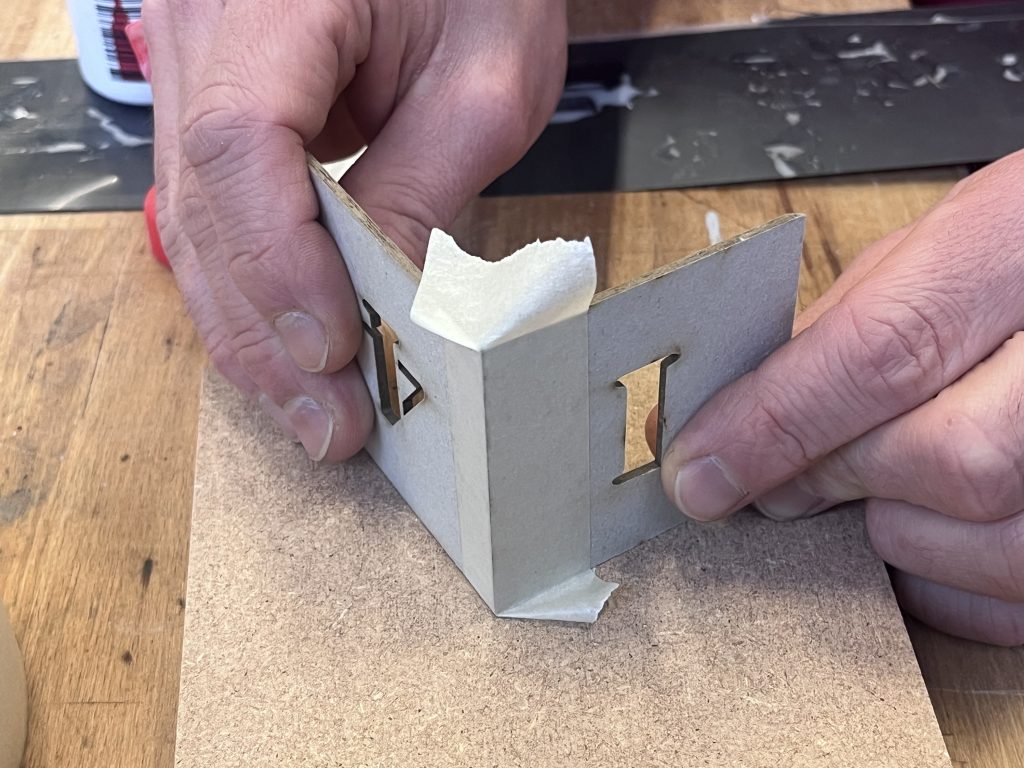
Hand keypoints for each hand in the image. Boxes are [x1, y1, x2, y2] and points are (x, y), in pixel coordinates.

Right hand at [142, 0, 566, 460]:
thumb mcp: (480, 85)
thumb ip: (421, 190)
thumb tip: (382, 311)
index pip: (239, 144)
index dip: (280, 263)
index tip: (336, 349)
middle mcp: (202, 29)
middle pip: (202, 205)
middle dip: (266, 332)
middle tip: (330, 424)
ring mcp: (192, 69)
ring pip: (195, 226)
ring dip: (255, 332)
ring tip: (317, 412)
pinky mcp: (212, 107)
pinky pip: (215, 215)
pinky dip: (256, 293)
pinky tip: (293, 354)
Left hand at [660, 150, 1023, 645]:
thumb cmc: (1016, 254)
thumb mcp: (930, 248)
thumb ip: (839, 329)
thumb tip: (732, 420)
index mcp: (1015, 253)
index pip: (886, 352)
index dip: (775, 422)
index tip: (697, 470)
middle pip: (944, 460)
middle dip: (834, 476)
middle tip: (788, 476)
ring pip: (981, 541)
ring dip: (894, 529)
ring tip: (884, 483)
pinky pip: (1007, 598)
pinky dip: (944, 580)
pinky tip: (929, 530)